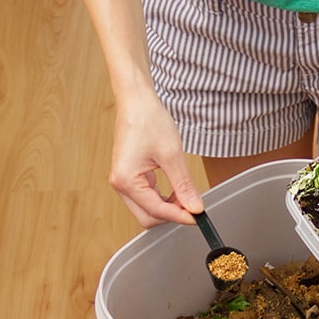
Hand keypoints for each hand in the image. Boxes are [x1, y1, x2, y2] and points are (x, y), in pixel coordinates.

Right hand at [110, 92, 204, 226]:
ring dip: (168, 207)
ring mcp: (123, 181)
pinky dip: (162, 198)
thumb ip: (184, 185)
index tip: (198, 216)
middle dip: (171, 215)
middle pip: (147, 217)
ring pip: (147, 209)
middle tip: (193, 206)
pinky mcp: (129, 176)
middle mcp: (120, 184)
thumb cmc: (148, 120)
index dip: (179, 216)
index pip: (155, 211)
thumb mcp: (172, 155)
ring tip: (186, 195)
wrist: (137, 101)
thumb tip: (194, 207)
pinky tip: (176, 190)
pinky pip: (146, 197)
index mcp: (126, 180)